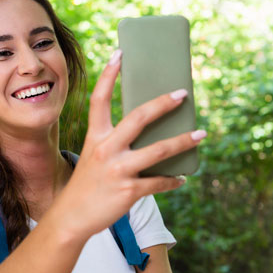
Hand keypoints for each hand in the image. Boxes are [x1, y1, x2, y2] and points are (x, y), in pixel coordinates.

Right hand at [56, 49, 205, 237]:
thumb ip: (115, 143)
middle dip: (164, 103)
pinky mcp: (129, 191)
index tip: (121, 54)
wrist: (71, 218)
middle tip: (183, 94)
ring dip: (183, 141)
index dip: (110, 75)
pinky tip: (181, 178)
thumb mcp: (94, 157)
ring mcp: (118, 170)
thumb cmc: (87, 185)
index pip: (100, 99)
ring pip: (159, 150)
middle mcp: (106, 149)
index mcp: (95, 137)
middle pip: (139, 117)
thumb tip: (152, 133)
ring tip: (200, 134)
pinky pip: (159, 182)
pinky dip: (173, 180)